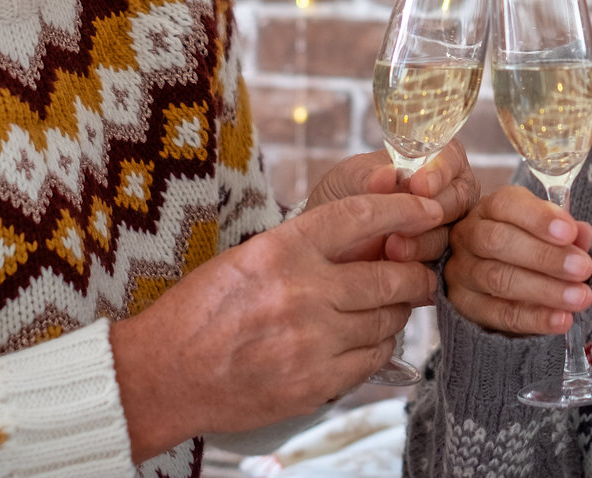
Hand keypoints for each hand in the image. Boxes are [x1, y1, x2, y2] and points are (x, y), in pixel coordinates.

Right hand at [111, 192, 443, 461]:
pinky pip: (372, 359)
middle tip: (424, 274)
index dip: (404, 208)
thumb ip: (307, 248)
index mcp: (282, 250)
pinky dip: (379, 347)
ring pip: (386, 320)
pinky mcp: (314, 383)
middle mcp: (301, 292)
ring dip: (395, 313)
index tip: (429, 209)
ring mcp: (310, 342)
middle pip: (389, 276)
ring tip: (388, 309)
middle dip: (417, 274)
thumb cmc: (204, 311)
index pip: (362, 216)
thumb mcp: (250, 258)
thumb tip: (373, 237)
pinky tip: (366, 341)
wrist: (161, 375)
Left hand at [304, 143, 478, 262]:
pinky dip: (425, 273)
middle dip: (433, 212)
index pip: (451, 158)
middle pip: (461, 200)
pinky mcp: (439, 267)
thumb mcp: (347, 179)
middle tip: (401, 224)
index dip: (441, 171)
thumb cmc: (341, 199)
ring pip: (454, 237)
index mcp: (432, 164)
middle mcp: (447, 196)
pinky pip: (446, 270)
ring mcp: (447, 233)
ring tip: (391, 249)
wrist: (324, 245)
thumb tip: (387, 175)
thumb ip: (369, 175)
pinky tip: (400, 273)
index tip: (419, 184)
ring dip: (425, 244)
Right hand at [444, 184, 591, 335]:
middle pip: (499, 242)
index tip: (570, 232)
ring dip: (545, 290)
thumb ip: (567, 231)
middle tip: (582, 268)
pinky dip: (534, 318)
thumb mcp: (548, 229)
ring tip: (579, 297)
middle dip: (545, 256)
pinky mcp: (463, 305)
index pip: (507, 205)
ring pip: (498, 279)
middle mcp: (468, 235)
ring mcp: (461, 270)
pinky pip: (499, 314)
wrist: (497, 274)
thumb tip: (583, 233)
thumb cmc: (528, 243)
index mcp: (490, 208)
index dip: (539, 218)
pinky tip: (562, 319)